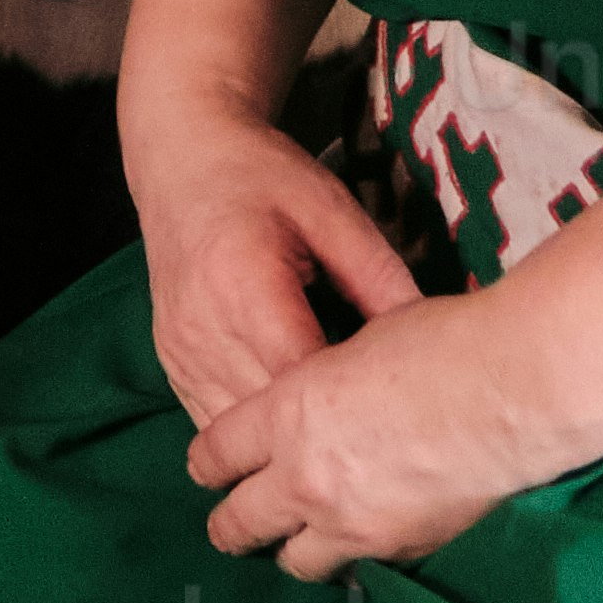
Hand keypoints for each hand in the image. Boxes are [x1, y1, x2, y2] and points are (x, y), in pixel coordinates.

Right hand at [123, 103, 416, 423]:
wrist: (182, 158)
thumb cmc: (261, 176)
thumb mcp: (331, 211)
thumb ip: (379, 277)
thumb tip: (431, 344)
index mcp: (243, 284)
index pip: (301, 377)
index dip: (352, 406)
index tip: (400, 412)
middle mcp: (201, 328)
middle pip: (268, 418)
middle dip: (325, 435)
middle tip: (384, 438)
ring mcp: (179, 353)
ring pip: (238, 435)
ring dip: (287, 444)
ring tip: (343, 443)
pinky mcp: (171, 365)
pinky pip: (214, 423)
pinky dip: (254, 435)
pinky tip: (294, 428)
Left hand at [187, 282, 560, 578]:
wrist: (509, 391)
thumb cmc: (440, 344)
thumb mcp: (357, 343)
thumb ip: (322, 384)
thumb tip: (322, 395)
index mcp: (286, 415)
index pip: (216, 455)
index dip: (206, 463)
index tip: (206, 469)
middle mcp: (306, 478)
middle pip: (239, 524)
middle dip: (230, 526)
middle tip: (229, 526)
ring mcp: (352, 524)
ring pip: (294, 562)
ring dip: (290, 549)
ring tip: (293, 543)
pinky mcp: (400, 548)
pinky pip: (361, 565)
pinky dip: (354, 553)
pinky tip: (363, 536)